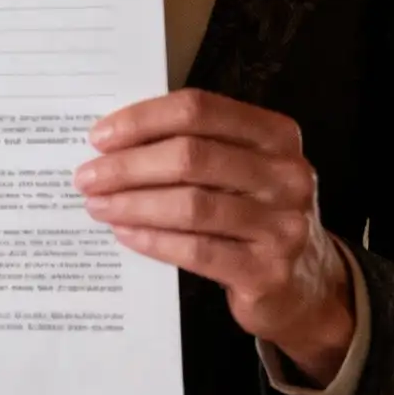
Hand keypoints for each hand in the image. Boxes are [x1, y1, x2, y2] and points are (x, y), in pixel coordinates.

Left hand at [72, 88, 355, 386]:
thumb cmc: (254, 213)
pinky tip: (126, 233)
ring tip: (98, 206)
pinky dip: (154, 240)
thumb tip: (113, 142)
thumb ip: (194, 146)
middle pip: (191, 156)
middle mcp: (287, 175)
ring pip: (191, 205)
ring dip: (133, 204)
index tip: (100, 137)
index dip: (144, 119)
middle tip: (87, 177)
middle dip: (128, 166)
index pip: (199, 109)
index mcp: (277, 135)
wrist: (305, 285)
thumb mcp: (240, 169)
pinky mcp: (268, 272)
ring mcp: (283, 225)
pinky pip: (197, 250)